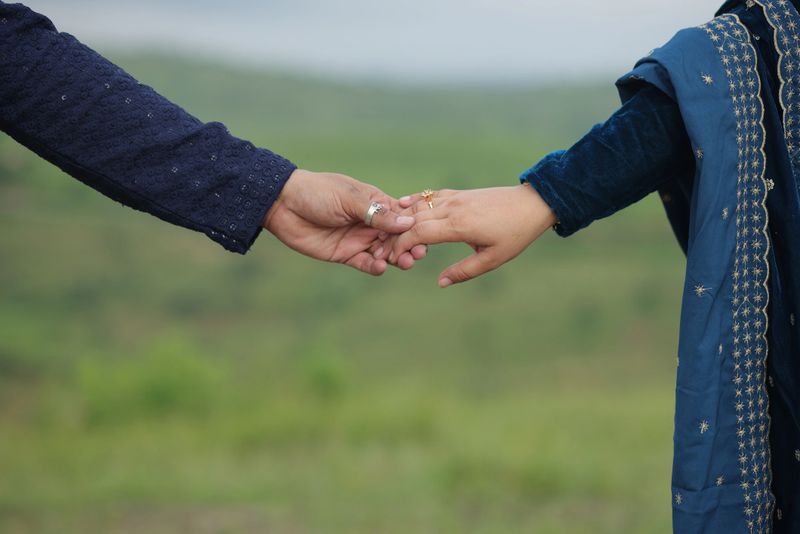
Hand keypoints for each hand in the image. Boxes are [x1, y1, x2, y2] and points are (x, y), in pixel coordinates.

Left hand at [264, 169, 426, 274]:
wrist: (282, 204)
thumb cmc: (317, 192)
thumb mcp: (349, 199)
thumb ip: (377, 214)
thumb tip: (407, 223)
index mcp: (376, 203)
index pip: (402, 217)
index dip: (415, 227)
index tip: (426, 236)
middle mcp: (371, 222)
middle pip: (397, 237)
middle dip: (409, 246)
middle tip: (417, 254)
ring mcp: (358, 239)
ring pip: (385, 252)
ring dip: (396, 258)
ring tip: (403, 263)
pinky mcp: (345, 254)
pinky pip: (365, 263)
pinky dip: (374, 267)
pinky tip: (379, 267)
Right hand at [386, 184, 555, 286]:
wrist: (531, 204)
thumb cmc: (515, 234)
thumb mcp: (493, 259)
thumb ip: (464, 271)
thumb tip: (440, 283)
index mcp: (459, 226)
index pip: (419, 233)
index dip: (401, 245)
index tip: (391, 258)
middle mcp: (453, 208)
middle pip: (413, 220)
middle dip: (394, 235)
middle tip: (381, 249)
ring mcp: (454, 198)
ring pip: (419, 206)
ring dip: (401, 219)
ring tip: (387, 232)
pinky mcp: (458, 194)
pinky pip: (429, 196)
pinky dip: (414, 202)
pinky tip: (401, 205)